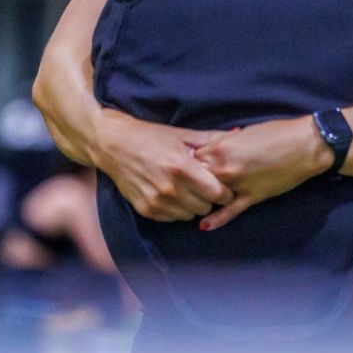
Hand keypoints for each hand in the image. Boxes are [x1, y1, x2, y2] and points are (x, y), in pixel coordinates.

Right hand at [98, 115, 235, 222]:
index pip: (218, 193)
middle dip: (210, 198)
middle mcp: (170, 188)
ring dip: (194, 205)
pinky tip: (174, 194)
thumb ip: (212, 139)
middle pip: (206, 207)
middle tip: (205, 185)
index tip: (223, 184)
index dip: (225, 190)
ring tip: (188, 188)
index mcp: (182, 167)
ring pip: (191, 216)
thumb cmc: (151, 136)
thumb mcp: (183, 134)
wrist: (114, 145)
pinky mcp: (147, 210)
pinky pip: (174, 218)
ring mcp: (157, 201)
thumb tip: (238, 134)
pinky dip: (178, 209)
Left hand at [191, 117, 331, 231]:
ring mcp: (238, 185)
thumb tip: (204, 147)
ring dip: (201, 196)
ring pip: (209, 195)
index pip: (191, 158)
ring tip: (191, 200)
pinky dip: (216, 220)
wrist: (304, 145)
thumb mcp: (242, 133)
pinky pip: (230, 212)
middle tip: (182, 183)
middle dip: (190, 180)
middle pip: (195, 177)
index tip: (181, 164)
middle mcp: (226, 167)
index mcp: (222, 147)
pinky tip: (203, 226)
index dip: (186, 161)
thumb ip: (221, 142)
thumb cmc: (276, 134)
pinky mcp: (252, 197)